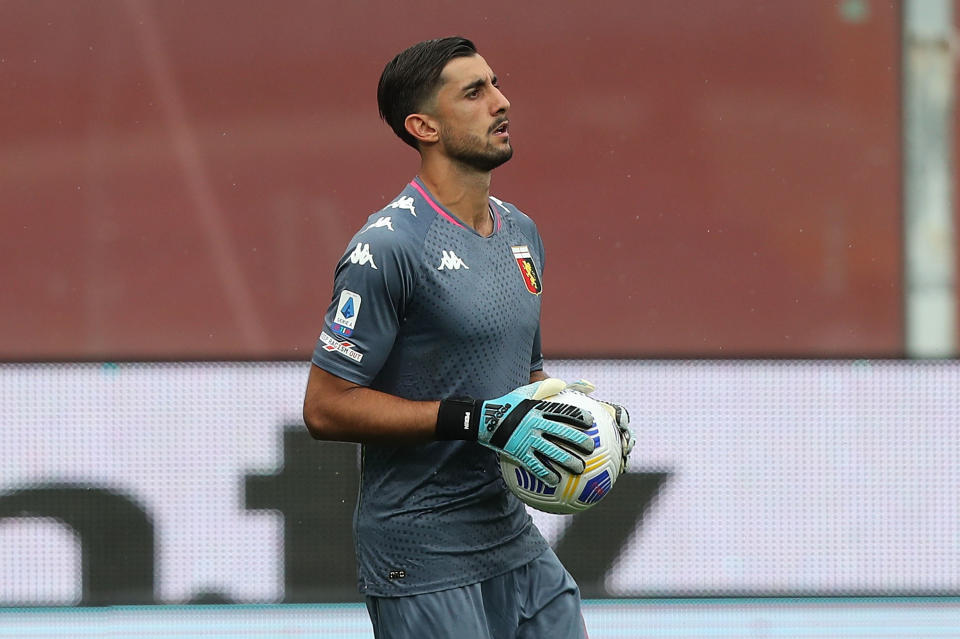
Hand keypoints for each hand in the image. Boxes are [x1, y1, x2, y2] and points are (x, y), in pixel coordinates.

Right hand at [437, 378, 595, 485]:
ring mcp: (526, 439)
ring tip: (579, 468)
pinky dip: (545, 473)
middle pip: (560, 432)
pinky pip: (534, 465)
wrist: (484, 420)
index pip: (562, 411)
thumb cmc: (508, 405)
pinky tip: (556, 481)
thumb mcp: (524, 392)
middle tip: (591, 448)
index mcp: (537, 409)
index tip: (591, 422)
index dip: (578, 417)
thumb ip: (544, 387)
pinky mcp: (518, 452)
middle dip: (577, 440)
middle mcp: (534, 424)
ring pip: (550, 451)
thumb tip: (563, 382)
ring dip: (566, 460)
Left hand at [565, 380, 634, 473]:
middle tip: (626, 447)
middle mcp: (606, 428)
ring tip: (623, 466)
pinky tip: (603, 481)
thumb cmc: (556, 404)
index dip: (623, 419)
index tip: (622, 423)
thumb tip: (590, 385)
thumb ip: (576, 388)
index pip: (618, 414)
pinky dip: (606, 474)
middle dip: (629, 441)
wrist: (547, 416)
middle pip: (623, 434)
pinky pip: (603, 467)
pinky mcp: (596, 458)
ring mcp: (602, 443)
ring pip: (617, 452)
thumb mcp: (563, 394)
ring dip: (623, 459)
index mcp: (603, 413)